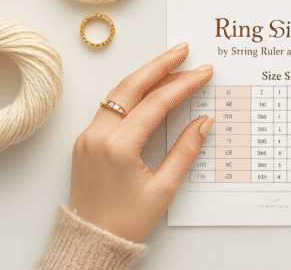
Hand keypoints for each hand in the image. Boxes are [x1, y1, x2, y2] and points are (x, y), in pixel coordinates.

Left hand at [69, 42, 213, 242]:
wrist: (92, 239)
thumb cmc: (126, 221)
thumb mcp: (164, 188)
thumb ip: (186, 151)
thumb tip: (204, 122)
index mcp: (118, 147)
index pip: (156, 103)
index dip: (183, 85)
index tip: (203, 72)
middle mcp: (98, 135)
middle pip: (132, 86)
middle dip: (160, 65)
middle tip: (183, 50)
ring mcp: (88, 136)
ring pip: (118, 93)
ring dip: (145, 76)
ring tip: (170, 63)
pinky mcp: (86, 140)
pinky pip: (110, 106)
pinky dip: (131, 93)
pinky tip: (148, 88)